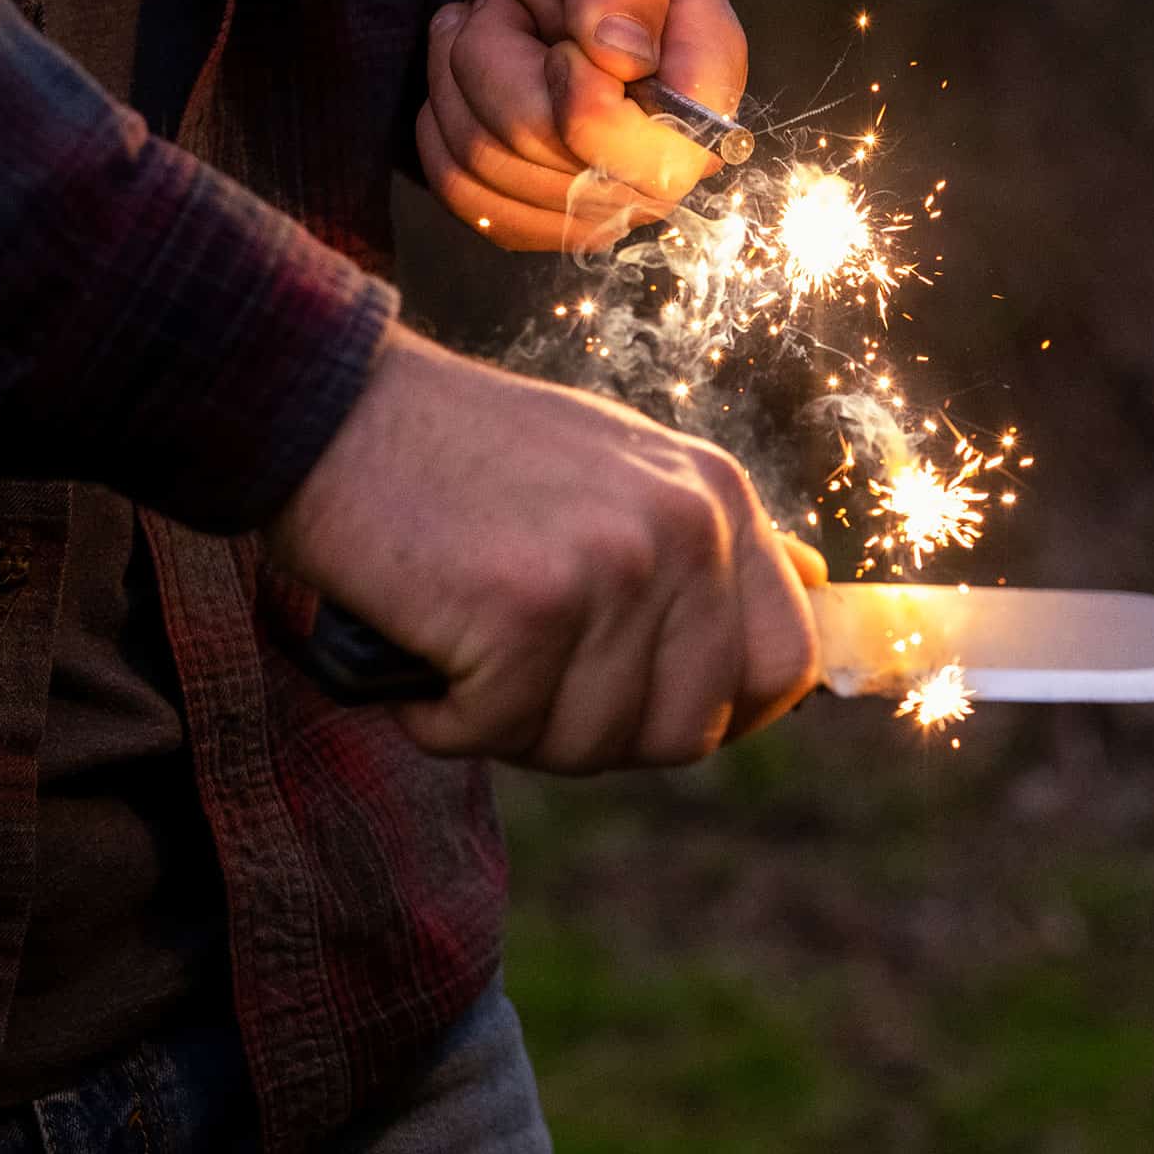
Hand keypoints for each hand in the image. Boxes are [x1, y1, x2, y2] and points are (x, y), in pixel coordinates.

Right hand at [266, 324, 824, 771]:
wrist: (335, 408)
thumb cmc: (470, 457)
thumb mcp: (627, 471)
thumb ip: (713, 540)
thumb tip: (818, 587)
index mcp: (719, 498)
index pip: (788, 665)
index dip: (725, 715)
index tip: (652, 711)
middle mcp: (686, 529)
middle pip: (688, 729)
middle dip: (600, 733)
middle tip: (524, 682)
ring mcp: (613, 568)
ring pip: (592, 745)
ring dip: (514, 726)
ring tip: (467, 648)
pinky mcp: (527, 609)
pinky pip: (497, 734)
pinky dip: (443, 719)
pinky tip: (424, 652)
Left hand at [418, 0, 748, 251]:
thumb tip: (625, 54)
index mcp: (707, 80)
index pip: (661, 154)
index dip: (589, 99)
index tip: (566, 34)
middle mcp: (670, 162)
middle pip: (559, 159)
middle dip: (500, 67)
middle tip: (506, 11)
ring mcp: (610, 201)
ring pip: (495, 169)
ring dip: (461, 80)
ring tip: (485, 30)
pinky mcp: (547, 219)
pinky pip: (467, 197)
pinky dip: (439, 126)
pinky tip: (465, 81)